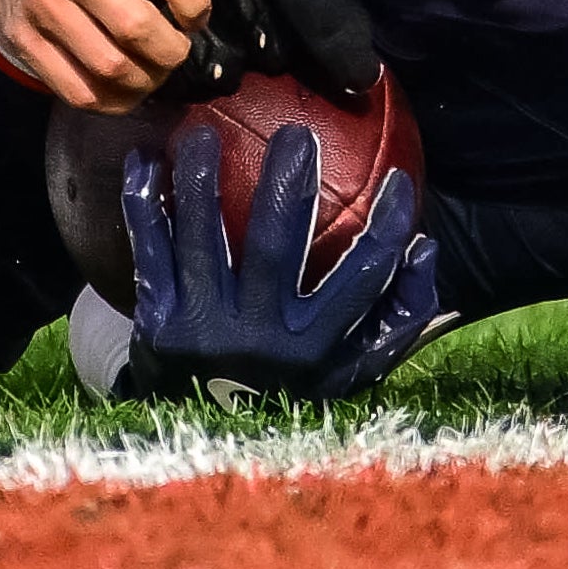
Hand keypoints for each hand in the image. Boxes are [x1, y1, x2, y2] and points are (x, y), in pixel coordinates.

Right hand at [0, 0, 268, 110]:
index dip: (195, 2)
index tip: (195, 13)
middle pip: (136, 29)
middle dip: (172, 51)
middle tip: (175, 48)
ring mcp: (40, 3)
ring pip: (108, 67)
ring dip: (146, 81)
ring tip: (153, 68)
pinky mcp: (22, 37)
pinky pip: (76, 91)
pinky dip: (112, 101)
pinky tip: (125, 86)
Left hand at [118, 122, 439, 404]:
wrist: (203, 437)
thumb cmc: (292, 385)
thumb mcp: (352, 369)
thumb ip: (397, 314)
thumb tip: (424, 248)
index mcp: (313, 350)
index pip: (362, 279)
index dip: (388, 229)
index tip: (402, 180)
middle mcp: (256, 340)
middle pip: (272, 247)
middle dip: (285, 184)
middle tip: (296, 132)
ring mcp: (200, 330)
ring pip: (201, 238)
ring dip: (201, 178)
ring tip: (204, 131)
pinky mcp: (156, 323)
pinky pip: (148, 250)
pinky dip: (143, 203)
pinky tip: (143, 158)